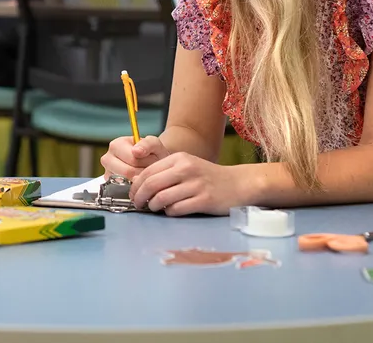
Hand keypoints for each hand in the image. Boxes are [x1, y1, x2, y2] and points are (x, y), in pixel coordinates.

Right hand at [100, 135, 169, 180]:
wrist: (151, 160)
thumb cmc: (150, 152)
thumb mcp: (153, 143)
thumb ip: (147, 144)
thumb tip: (136, 151)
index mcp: (115, 145)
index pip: (133, 160)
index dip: (147, 162)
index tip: (153, 159)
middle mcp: (107, 159)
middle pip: (128, 172)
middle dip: (143, 171)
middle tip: (150, 167)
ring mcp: (107, 172)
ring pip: (126, 182)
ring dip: (139, 179)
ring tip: (144, 172)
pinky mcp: (111, 184)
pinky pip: (124, 189)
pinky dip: (134, 186)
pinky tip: (138, 179)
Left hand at [129, 152, 250, 216]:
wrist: (239, 184)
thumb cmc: (209, 177)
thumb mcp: (187, 166)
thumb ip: (166, 172)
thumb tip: (140, 186)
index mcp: (179, 159)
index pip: (148, 172)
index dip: (136, 186)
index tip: (133, 194)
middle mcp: (186, 169)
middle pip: (151, 185)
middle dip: (139, 197)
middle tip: (138, 205)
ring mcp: (196, 185)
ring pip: (161, 198)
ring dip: (153, 207)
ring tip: (154, 209)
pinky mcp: (204, 201)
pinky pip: (177, 209)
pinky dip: (169, 213)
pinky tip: (171, 211)